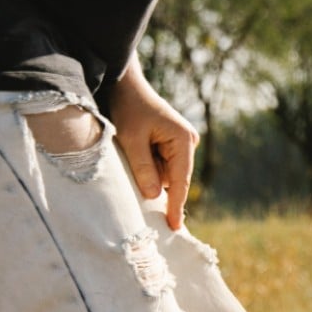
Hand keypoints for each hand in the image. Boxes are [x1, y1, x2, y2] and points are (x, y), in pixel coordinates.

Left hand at [111, 74, 197, 230]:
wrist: (124, 84)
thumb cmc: (128, 108)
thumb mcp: (131, 139)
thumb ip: (143, 168)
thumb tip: (154, 197)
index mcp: (183, 140)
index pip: (180, 180)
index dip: (176, 205)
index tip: (174, 227)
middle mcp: (188, 142)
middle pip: (173, 177)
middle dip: (154, 182)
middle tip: (132, 177)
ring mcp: (181, 142)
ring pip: (165, 172)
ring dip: (148, 171)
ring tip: (129, 152)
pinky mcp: (171, 142)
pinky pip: (161, 163)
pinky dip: (148, 165)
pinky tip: (135, 151)